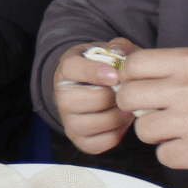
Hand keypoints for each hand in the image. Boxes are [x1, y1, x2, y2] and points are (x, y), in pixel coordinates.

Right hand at [51, 37, 141, 152]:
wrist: (95, 90)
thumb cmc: (106, 68)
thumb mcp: (111, 51)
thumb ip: (119, 46)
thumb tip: (119, 53)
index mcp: (66, 69)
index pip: (73, 69)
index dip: (95, 72)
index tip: (115, 75)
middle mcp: (62, 97)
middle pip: (92, 99)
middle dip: (115, 95)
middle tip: (126, 92)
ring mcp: (70, 122)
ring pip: (102, 121)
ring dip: (121, 113)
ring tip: (126, 105)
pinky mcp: (81, 142)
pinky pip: (107, 141)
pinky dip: (120, 131)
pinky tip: (120, 119)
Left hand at [114, 47, 187, 173]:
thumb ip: (171, 68)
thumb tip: (125, 73)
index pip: (132, 65)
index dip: (130, 79)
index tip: (139, 88)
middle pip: (128, 97)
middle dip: (135, 108)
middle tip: (154, 113)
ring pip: (143, 130)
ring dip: (157, 134)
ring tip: (181, 130)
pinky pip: (164, 156)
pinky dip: (175, 155)